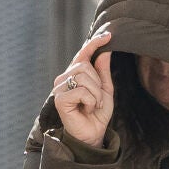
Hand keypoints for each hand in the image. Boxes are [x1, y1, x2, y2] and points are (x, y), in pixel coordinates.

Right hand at [52, 32, 113, 147]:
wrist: (93, 134)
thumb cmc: (97, 113)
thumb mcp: (105, 89)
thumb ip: (103, 71)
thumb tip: (105, 50)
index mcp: (74, 74)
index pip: (83, 53)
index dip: (94, 43)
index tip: (108, 35)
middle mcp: (64, 78)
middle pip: (85, 65)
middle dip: (98, 83)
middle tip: (97, 99)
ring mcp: (59, 88)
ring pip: (84, 77)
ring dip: (96, 94)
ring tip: (92, 105)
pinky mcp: (59, 98)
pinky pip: (82, 91)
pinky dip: (90, 101)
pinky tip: (86, 110)